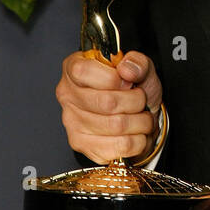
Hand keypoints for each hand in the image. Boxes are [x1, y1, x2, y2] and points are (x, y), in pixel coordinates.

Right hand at [56, 49, 161, 164]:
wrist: (139, 115)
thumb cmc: (133, 88)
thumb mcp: (140, 67)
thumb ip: (137, 62)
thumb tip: (127, 70)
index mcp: (74, 69)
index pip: (84, 72)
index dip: (114, 78)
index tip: (128, 81)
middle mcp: (68, 96)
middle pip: (106, 102)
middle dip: (135, 101)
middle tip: (141, 99)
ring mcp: (72, 122)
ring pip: (117, 126)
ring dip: (141, 122)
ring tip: (142, 116)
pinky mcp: (82, 145)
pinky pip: (120, 146)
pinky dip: (138, 140)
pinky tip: (135, 132)